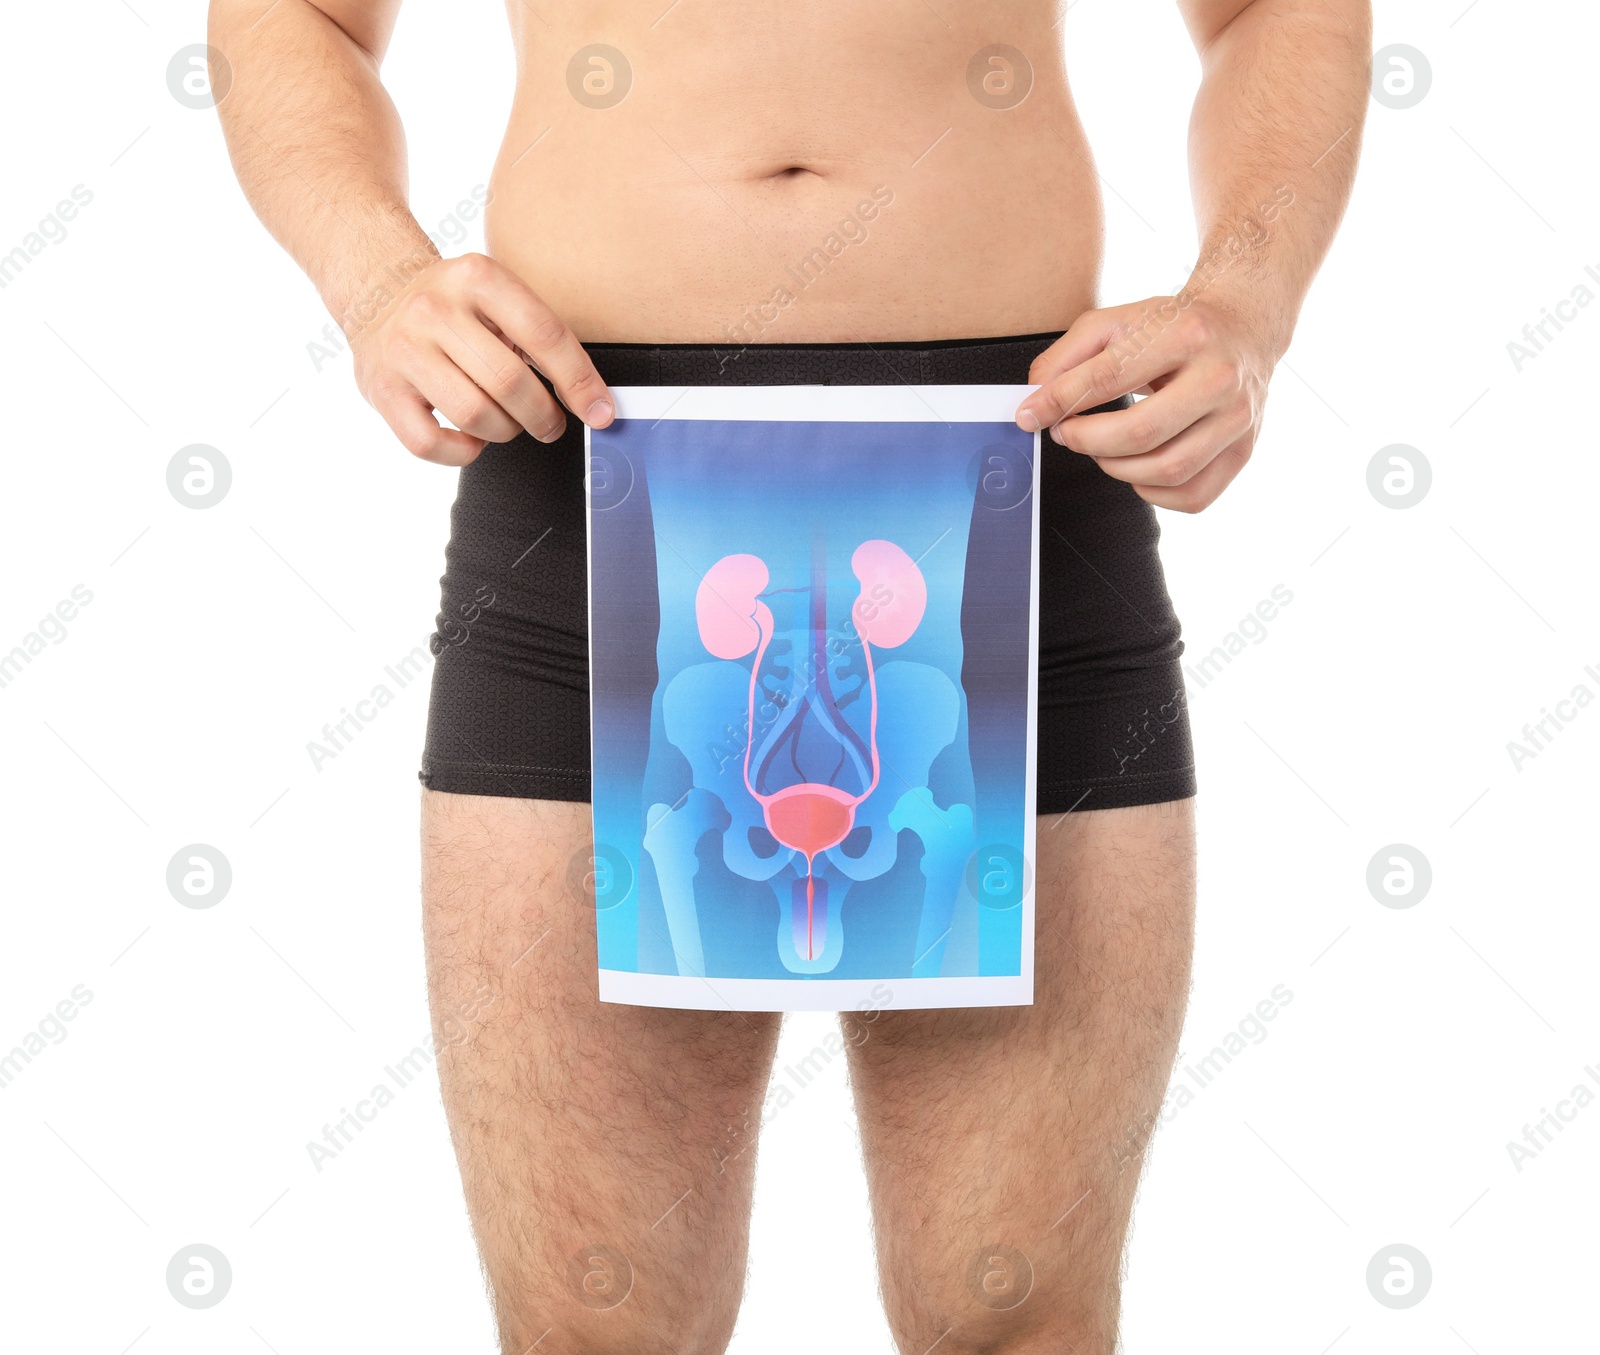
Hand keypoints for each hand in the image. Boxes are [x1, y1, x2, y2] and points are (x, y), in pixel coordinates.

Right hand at [348, 252, 613, 465]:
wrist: (377, 294)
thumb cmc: (453, 307)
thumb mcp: (496, 295)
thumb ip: (539, 336)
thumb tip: (593, 399)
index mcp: (477, 278)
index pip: (544, 335)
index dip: (580, 381)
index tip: (601, 411)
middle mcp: (435, 309)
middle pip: (509, 381)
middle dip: (543, 415)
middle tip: (551, 423)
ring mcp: (404, 350)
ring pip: (474, 414)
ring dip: (505, 431)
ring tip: (508, 423)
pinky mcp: (382, 389)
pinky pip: (430, 444)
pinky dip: (462, 452)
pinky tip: (471, 436)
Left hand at [1015, 294, 1274, 511]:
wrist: (1243, 325)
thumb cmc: (1171, 327)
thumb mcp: (1114, 323)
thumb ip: (1065, 359)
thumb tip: (1033, 407)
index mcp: (1186, 334)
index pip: (1108, 378)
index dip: (1058, 403)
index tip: (1031, 416)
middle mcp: (1220, 376)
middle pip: (1140, 433)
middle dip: (1088, 441)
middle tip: (1067, 433)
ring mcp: (1239, 418)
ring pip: (1167, 470)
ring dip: (1116, 468)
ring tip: (1101, 449)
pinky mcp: (1244, 450)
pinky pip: (1191, 495)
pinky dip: (1152, 491)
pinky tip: (1138, 466)